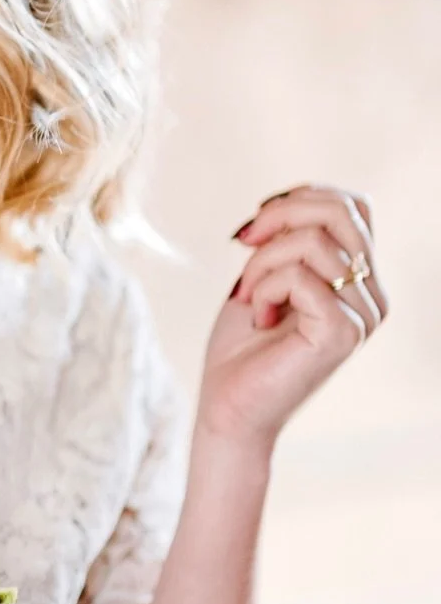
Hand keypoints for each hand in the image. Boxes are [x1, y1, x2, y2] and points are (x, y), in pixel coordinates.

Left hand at [197, 182, 387, 449]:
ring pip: (313, 241)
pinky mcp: (343, 332)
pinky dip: (264, 288)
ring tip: (251, 296)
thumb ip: (289, 236)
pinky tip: (259, 316)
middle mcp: (374, 296)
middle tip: (244, 245)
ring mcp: (364, 315)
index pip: (353, 205)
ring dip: (262, 261)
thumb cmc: (243, 345)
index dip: (299, 198)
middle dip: (278, 216)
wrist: (229, 407)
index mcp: (362, 279)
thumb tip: (289, 196)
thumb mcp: (266, 272)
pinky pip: (300, 276)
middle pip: (340, 210)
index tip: (257, 228)